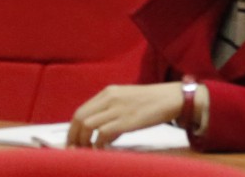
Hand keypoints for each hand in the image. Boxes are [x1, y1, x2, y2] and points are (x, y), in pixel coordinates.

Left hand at [67, 83, 185, 148]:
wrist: (172, 98)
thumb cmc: (151, 102)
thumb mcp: (126, 100)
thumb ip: (111, 112)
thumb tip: (100, 134)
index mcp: (109, 92)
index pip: (81, 111)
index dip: (73, 129)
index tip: (72, 142)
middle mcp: (110, 98)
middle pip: (80, 118)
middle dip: (74, 137)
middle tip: (75, 151)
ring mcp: (117, 109)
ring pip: (88, 125)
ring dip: (84, 142)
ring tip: (88, 152)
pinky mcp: (126, 120)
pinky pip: (102, 134)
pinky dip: (98, 144)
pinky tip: (102, 150)